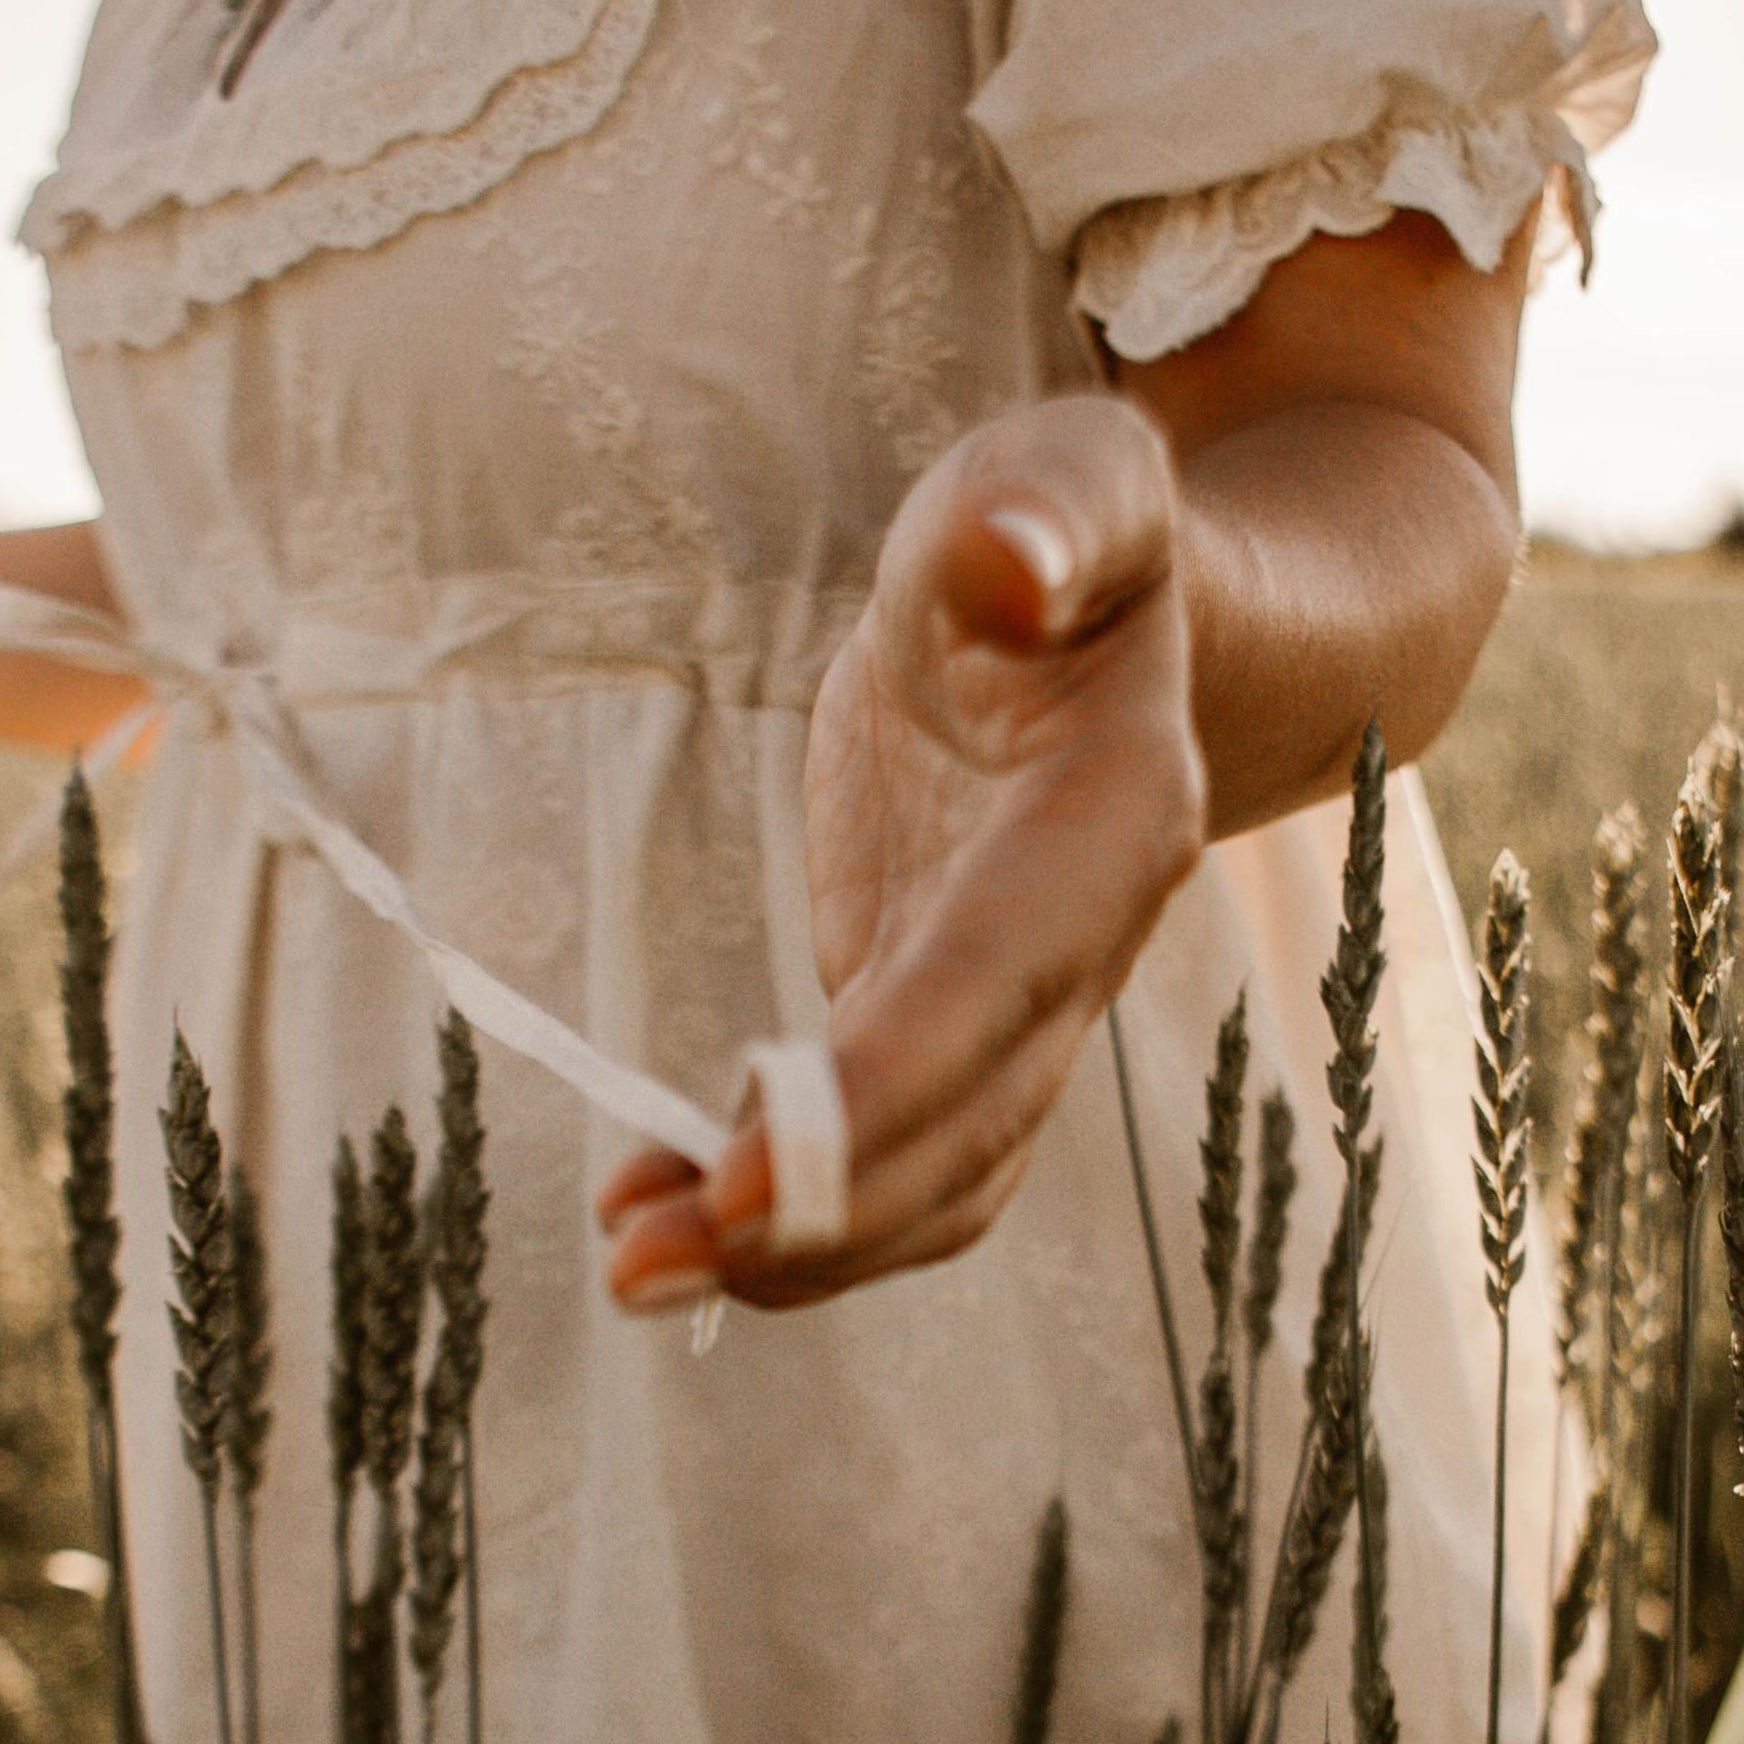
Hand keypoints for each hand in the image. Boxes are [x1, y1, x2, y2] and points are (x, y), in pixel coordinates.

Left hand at [600, 392, 1204, 1312]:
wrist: (1099, 608)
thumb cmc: (1066, 529)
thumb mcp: (1062, 473)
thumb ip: (1049, 512)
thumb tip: (1012, 565)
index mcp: (1110, 823)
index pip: (992, 984)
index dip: (881, 1089)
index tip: (750, 1170)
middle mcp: (1080, 949)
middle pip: (965, 1136)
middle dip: (815, 1222)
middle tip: (642, 1269)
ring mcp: (1017, 1008)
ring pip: (929, 1181)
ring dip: (789, 1250)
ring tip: (633, 1269)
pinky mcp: (942, 1022)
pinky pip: (874, 1149)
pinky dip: (773, 1199)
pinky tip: (655, 1205)